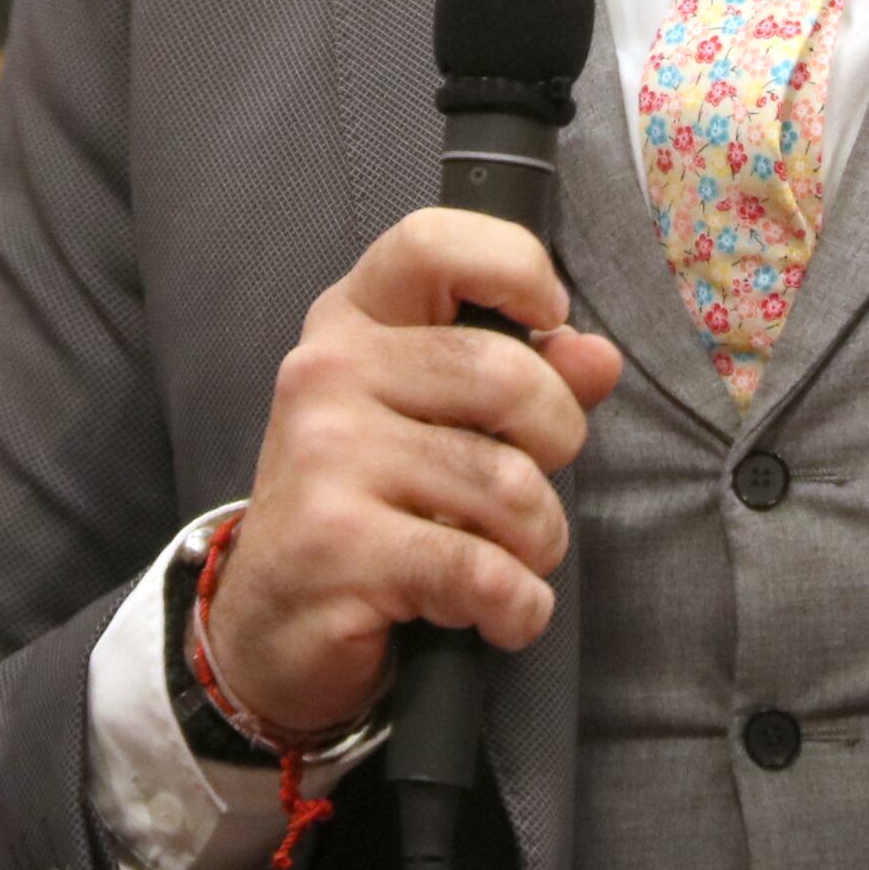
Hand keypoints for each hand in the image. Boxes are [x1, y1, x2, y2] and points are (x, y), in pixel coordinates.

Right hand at [204, 208, 622, 738]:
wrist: (271, 625)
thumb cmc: (368, 508)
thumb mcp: (438, 425)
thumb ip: (525, 378)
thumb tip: (597, 356)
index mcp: (352, 322)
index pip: (432, 244)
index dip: (514, 267)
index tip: (548, 320)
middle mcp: (327, 373)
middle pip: (506, 375)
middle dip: (557, 443)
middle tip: (531, 488)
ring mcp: (325, 457)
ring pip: (506, 484)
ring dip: (537, 541)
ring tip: (510, 559)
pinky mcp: (337, 545)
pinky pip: (480, 570)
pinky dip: (517, 606)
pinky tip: (500, 613)